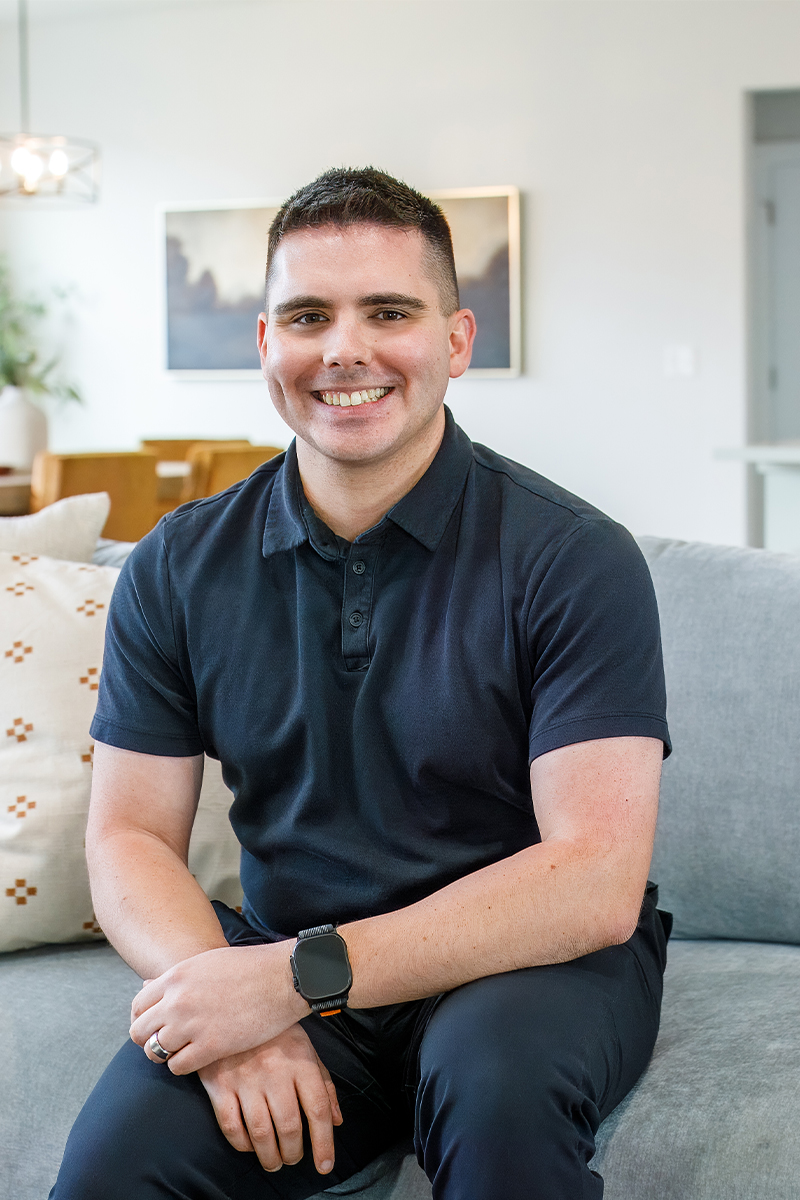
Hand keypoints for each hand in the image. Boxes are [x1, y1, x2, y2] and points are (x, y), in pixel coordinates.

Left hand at [129, 942, 309, 1073]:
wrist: (282, 977)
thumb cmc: (250, 966)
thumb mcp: (207, 962)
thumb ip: (180, 979)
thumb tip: (153, 988)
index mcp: (175, 976)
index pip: (138, 1006)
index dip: (144, 1019)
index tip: (156, 1025)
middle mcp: (177, 1000)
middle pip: (139, 1031)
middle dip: (149, 1039)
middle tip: (166, 1042)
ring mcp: (192, 1024)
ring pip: (155, 1051)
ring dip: (166, 1054)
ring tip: (183, 1051)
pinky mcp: (210, 1046)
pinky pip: (178, 1066)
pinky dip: (183, 1065)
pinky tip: (198, 1058)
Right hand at [198, 1025, 342, 1175]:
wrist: (232, 1004)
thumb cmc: (275, 1032)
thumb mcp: (306, 1048)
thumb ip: (324, 1084)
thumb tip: (337, 1120)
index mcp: (301, 1061)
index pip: (318, 1109)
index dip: (324, 1143)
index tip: (325, 1165)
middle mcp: (275, 1072)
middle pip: (290, 1126)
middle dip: (294, 1153)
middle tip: (293, 1158)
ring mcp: (245, 1079)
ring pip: (261, 1133)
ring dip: (270, 1156)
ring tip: (274, 1162)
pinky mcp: (219, 1084)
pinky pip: (231, 1126)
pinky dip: (242, 1145)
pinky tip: (249, 1145)